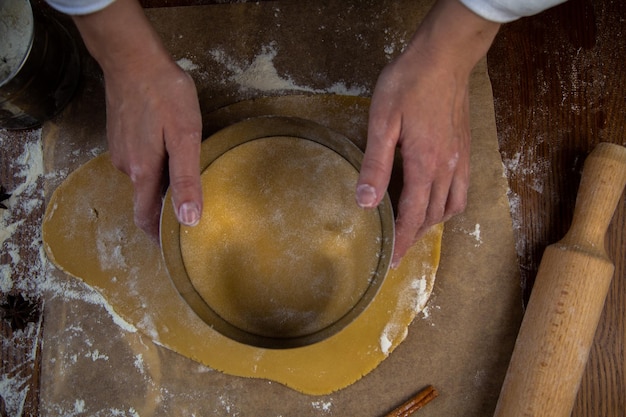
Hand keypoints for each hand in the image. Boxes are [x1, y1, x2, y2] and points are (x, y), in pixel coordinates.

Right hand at [73, 0, 202, 240]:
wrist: (133, 58)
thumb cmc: (164, 95)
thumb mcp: (185, 137)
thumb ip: (186, 179)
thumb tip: (188, 220)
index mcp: (142, 172)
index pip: (145, 217)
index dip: (157, 236)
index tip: (170, 248)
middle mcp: (126, 165)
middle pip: (145, 198)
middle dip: (164, 209)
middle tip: (190, 210)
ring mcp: (120, 148)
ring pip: (142, 177)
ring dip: (161, 181)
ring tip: (186, 175)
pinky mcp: (120, 134)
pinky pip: (138, 158)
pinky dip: (153, 162)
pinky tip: (169, 149)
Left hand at [356, 0, 499, 266]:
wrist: (444, 57)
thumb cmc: (408, 85)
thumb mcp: (382, 122)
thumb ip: (375, 165)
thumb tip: (365, 203)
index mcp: (424, 166)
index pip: (412, 216)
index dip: (401, 242)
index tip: (392, 263)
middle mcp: (447, 169)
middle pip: (432, 216)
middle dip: (414, 237)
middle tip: (398, 251)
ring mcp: (460, 159)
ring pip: (451, 206)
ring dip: (432, 224)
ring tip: (413, 230)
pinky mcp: (464, 148)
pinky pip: (461, 190)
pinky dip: (448, 206)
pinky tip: (437, 201)